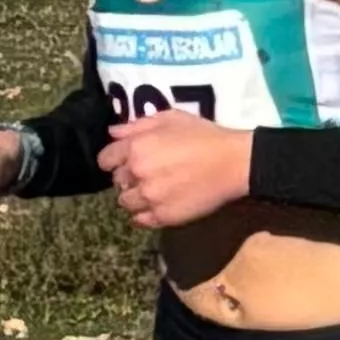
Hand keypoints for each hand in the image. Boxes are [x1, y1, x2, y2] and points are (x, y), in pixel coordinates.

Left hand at [97, 108, 252, 231]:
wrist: (234, 163)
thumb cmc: (205, 136)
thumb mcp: (172, 118)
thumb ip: (138, 125)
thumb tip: (112, 133)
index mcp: (136, 147)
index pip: (105, 160)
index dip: (114, 160)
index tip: (126, 160)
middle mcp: (137, 173)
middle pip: (117, 182)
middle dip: (128, 177)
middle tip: (147, 174)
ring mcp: (149, 197)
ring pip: (126, 203)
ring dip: (135, 197)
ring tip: (153, 192)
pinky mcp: (164, 216)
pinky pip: (141, 220)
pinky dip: (144, 215)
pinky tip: (157, 206)